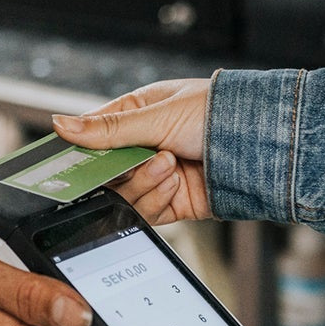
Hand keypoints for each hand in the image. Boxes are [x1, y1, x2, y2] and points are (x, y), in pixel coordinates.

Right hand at [52, 78, 212, 224]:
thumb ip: (107, 129)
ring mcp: (160, 175)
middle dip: (117, 171)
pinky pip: (147, 211)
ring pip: (125, 193)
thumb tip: (61, 124)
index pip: (95, 133)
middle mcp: (148, 145)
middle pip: (107, 170)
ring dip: (144, 182)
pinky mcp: (174, 202)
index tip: (64, 162)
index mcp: (140, 113)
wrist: (263, 147)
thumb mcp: (158, 116)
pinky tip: (175, 181)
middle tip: (123, 167)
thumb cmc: (220, 114)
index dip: (80, 148)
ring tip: (167, 166)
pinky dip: (157, 199)